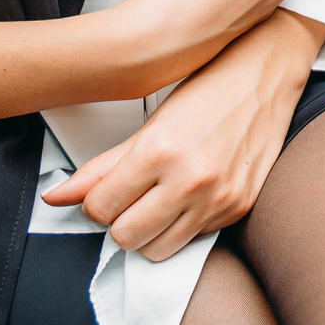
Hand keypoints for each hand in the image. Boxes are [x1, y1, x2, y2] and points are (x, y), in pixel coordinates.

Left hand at [41, 9, 324, 258]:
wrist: (267, 75)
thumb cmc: (209, 89)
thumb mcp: (150, 124)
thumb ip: (101, 166)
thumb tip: (56, 197)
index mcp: (159, 151)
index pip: (99, 207)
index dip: (96, 200)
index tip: (106, 189)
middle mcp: (191, 178)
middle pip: (125, 236)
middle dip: (120, 219)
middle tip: (131, 195)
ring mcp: (219, 197)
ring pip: (157, 250)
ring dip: (150, 230)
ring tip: (158, 199)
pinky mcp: (239, 208)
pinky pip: (193, 239)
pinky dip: (184, 224)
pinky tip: (189, 195)